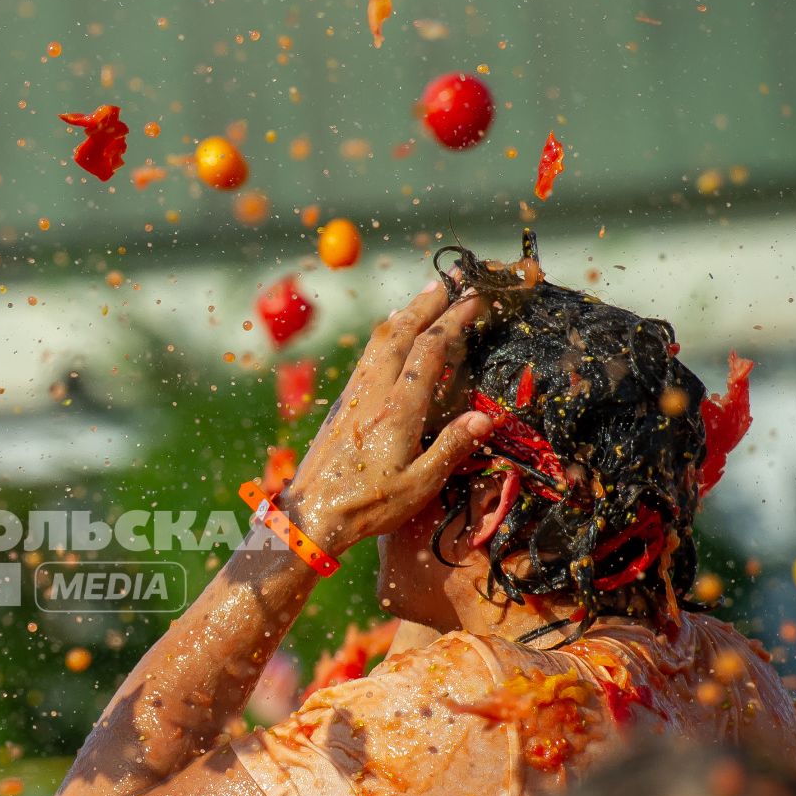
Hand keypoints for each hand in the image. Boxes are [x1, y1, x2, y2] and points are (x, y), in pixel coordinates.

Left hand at [281, 281, 491, 552]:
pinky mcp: (343, 406)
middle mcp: (373, 394)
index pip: (430, 351)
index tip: (475, 299)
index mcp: (397, 409)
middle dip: (428, 303)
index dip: (454, 320)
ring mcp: (354, 397)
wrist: (309, 516)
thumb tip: (486, 417)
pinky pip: (367, 357)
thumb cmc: (367, 506)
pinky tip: (390, 335)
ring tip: (424, 297)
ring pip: (380, 341)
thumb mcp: (419, 485)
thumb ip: (451, 447)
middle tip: (451, 280)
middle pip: (402, 333)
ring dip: (405, 314)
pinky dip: (385, 336)